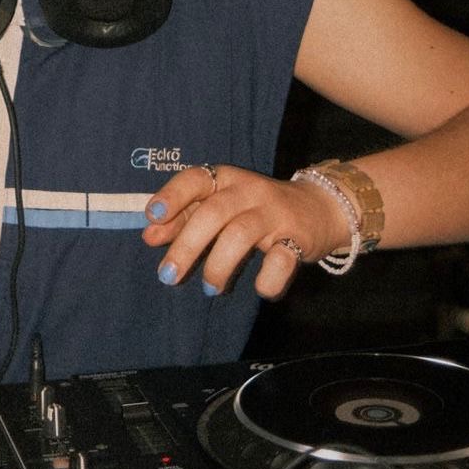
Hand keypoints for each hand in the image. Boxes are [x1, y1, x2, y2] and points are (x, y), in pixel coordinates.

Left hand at [140, 164, 347, 298]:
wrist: (319, 208)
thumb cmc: (254, 209)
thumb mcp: (219, 206)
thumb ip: (184, 218)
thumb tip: (149, 235)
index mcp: (225, 179)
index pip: (195, 179)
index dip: (172, 195)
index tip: (152, 217)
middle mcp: (249, 191)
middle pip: (213, 213)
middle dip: (186, 246)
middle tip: (167, 276)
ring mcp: (275, 213)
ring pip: (241, 234)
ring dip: (219, 265)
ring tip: (209, 288)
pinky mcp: (299, 238)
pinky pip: (282, 260)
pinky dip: (268, 279)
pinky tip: (259, 289)